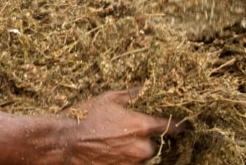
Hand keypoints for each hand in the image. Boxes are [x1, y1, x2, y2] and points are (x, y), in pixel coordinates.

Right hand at [59, 89, 178, 164]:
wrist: (65, 141)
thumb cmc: (86, 116)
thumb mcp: (109, 99)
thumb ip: (133, 95)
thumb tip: (147, 88)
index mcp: (142, 126)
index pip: (171, 127)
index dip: (177, 124)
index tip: (179, 124)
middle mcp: (141, 148)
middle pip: (155, 144)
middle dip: (147, 139)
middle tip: (130, 131)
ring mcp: (132, 163)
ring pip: (143, 157)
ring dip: (136, 150)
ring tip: (116, 141)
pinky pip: (131, 164)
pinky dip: (126, 159)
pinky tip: (112, 150)